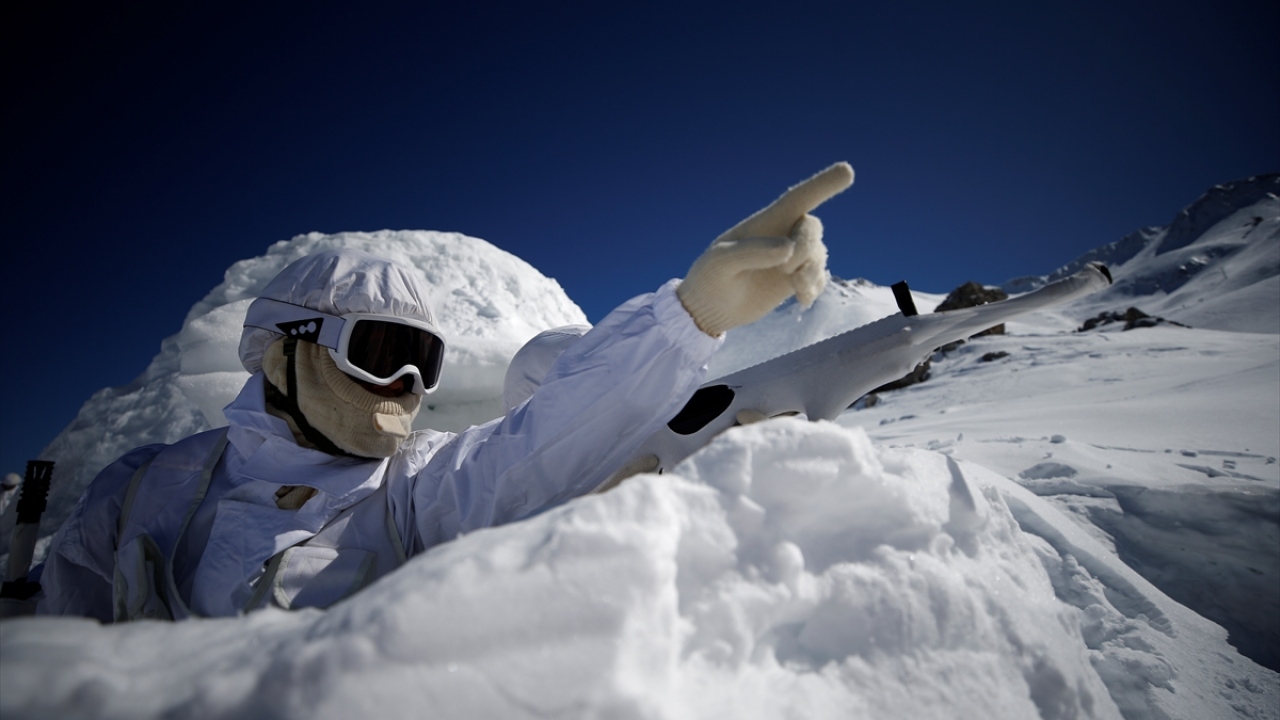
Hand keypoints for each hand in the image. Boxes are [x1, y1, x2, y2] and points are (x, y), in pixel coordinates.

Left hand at [678, 162, 853, 335]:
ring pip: (819, 254)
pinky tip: (801, 298)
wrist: (710, 309)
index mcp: (764, 223)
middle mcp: (782, 235)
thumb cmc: (709, 278)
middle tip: (786, 271)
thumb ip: (751, 252)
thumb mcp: (720, 263)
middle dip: (806, 248)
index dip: (823, 184)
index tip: (847, 171)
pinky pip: (819, 277)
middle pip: (811, 228)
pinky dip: (815, 287)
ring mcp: (791, 259)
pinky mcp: (795, 281)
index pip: (798, 198)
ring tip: (795, 288)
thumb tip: (788, 248)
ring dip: (811, 272)